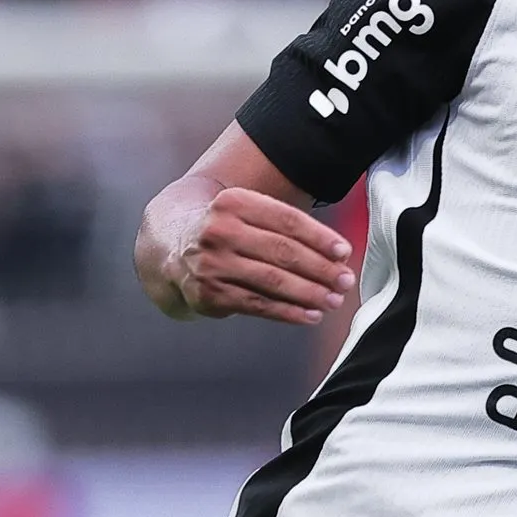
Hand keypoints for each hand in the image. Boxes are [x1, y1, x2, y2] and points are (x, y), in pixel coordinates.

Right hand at [164, 185, 353, 324]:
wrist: (171, 247)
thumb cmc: (226, 229)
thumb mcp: (246, 212)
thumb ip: (284, 227)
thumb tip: (337, 255)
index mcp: (234, 202)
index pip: (286, 220)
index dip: (320, 237)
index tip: (344, 252)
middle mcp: (219, 231)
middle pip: (282, 251)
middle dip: (320, 269)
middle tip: (345, 280)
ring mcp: (212, 264)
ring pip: (272, 281)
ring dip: (309, 293)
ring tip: (333, 300)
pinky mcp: (209, 294)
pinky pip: (258, 304)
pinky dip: (288, 312)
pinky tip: (310, 314)